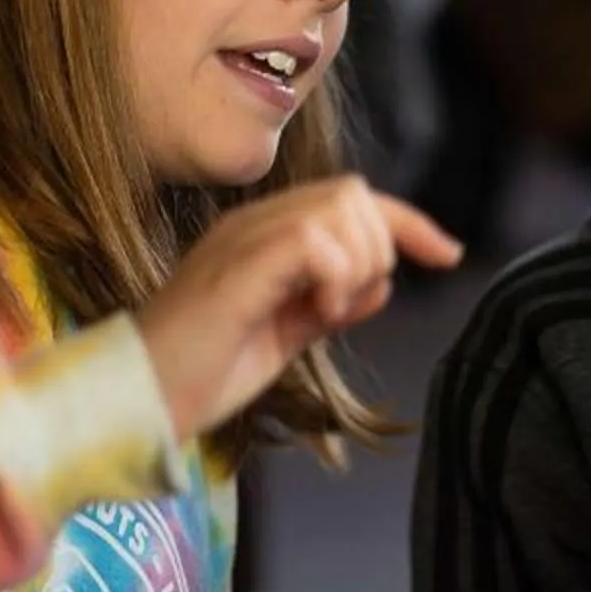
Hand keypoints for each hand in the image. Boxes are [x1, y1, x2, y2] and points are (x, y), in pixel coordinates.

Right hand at [137, 179, 461, 440]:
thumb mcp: (283, 338)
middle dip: (379, 247)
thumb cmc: (203, 372)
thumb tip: (383, 284)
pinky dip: (335, 275)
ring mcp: (243, 238)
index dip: (409, 223)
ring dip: (356, 262)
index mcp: (264, 235)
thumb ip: (329, 307)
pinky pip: (314, 239)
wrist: (140, 398)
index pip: (352, 201)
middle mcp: (254, 224)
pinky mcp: (238, 264)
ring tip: (323, 312)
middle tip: (343, 307)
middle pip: (354, 193)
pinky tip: (316, 313)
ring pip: (341, 206)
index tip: (450, 254)